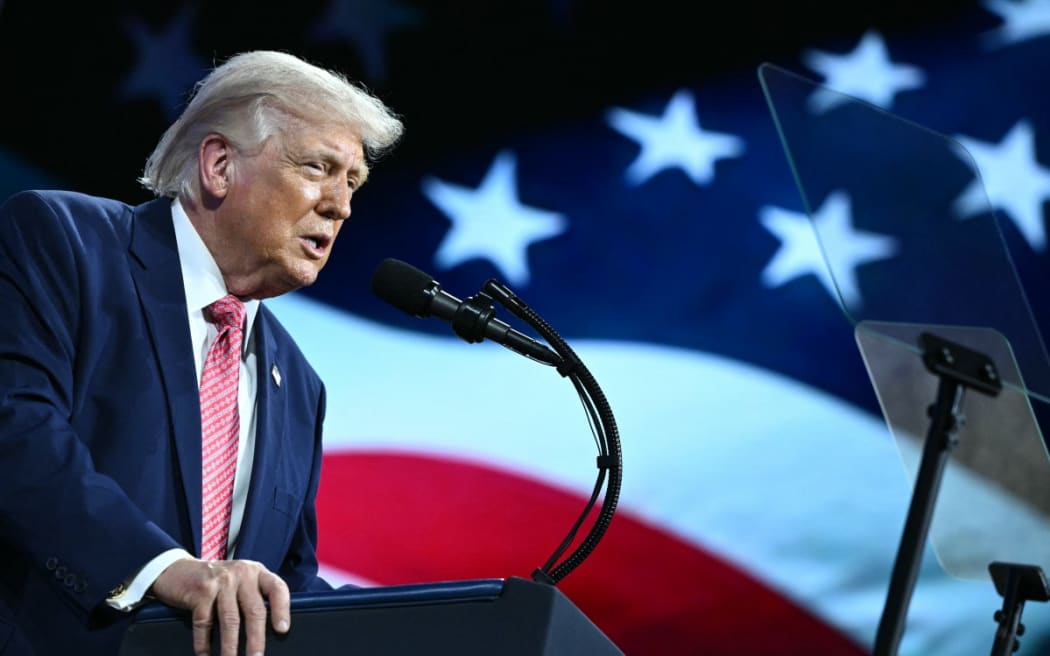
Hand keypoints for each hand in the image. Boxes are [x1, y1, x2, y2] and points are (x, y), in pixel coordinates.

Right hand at [150, 557, 290, 655]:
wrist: (179, 570)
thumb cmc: (218, 582)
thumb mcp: (241, 581)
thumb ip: (255, 596)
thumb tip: (270, 631)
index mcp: (257, 572)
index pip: (277, 588)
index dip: (282, 609)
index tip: (282, 630)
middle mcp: (241, 573)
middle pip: (254, 609)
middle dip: (256, 638)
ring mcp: (221, 581)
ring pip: (230, 619)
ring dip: (231, 646)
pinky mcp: (200, 591)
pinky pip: (205, 622)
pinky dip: (204, 643)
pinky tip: (205, 655)